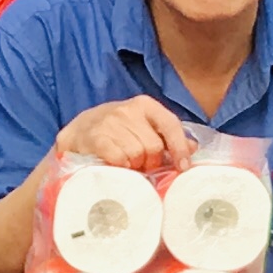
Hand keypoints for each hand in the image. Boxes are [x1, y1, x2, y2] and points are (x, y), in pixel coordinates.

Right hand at [49, 97, 191, 172]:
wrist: (79, 131)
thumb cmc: (118, 131)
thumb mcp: (143, 127)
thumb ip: (167, 136)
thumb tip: (193, 147)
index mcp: (145, 105)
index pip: (170, 124)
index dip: (179, 147)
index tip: (182, 167)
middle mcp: (128, 110)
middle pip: (153, 146)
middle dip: (151, 162)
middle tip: (143, 165)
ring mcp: (110, 122)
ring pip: (136, 154)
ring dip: (134, 165)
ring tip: (128, 164)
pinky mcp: (94, 136)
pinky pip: (118, 158)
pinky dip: (120, 166)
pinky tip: (117, 165)